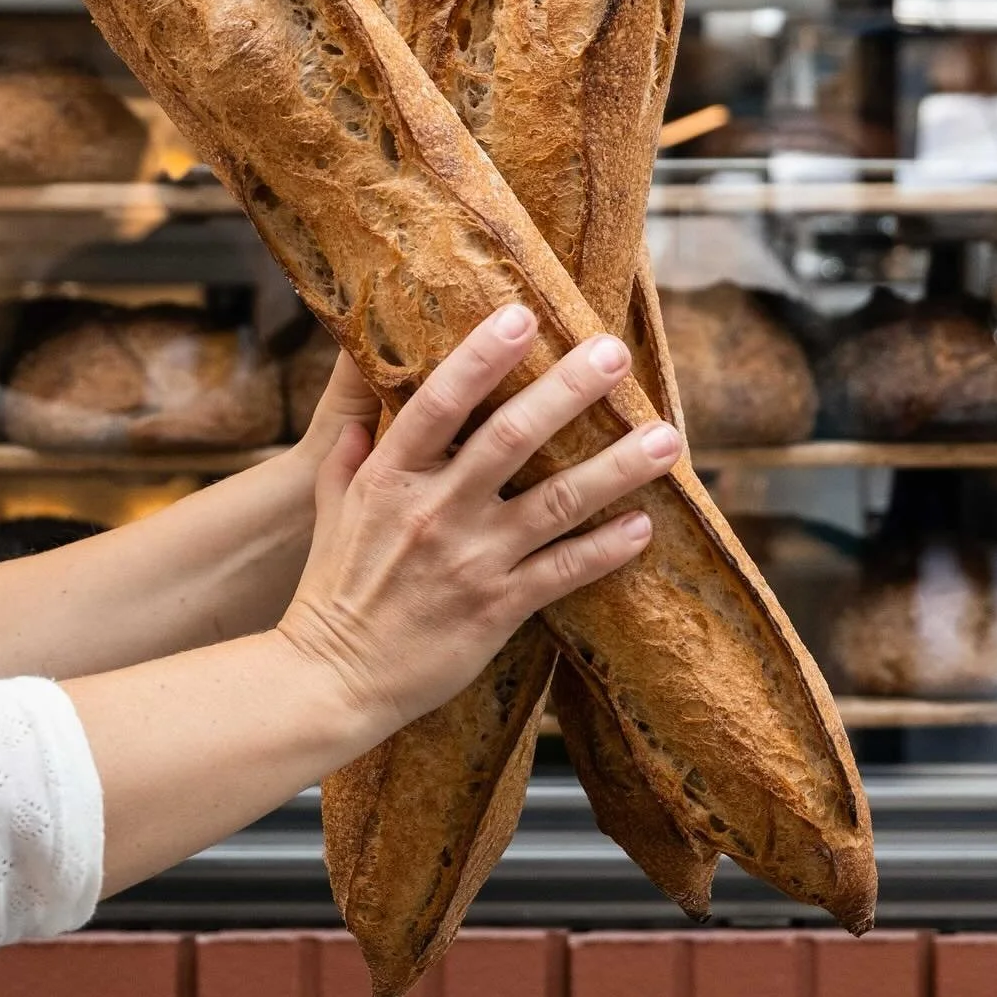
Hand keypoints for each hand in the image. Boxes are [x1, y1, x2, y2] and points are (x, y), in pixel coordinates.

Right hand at [275, 304, 682, 742]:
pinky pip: (565, 570)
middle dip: (568, 391)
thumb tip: (361, 413)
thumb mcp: (329, 513)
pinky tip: (645, 524)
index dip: (482, 357)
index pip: (440, 402)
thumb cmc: (331, 591)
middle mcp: (435, 511)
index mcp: (390, 477)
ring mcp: (471, 560)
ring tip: (666, 439)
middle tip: (613, 353)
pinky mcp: (498, 608)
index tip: (521, 316)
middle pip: (512, 437)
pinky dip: (608, 547)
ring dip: (617, 467)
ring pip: (557, 501)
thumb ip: (350, 458)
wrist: (332, 681)